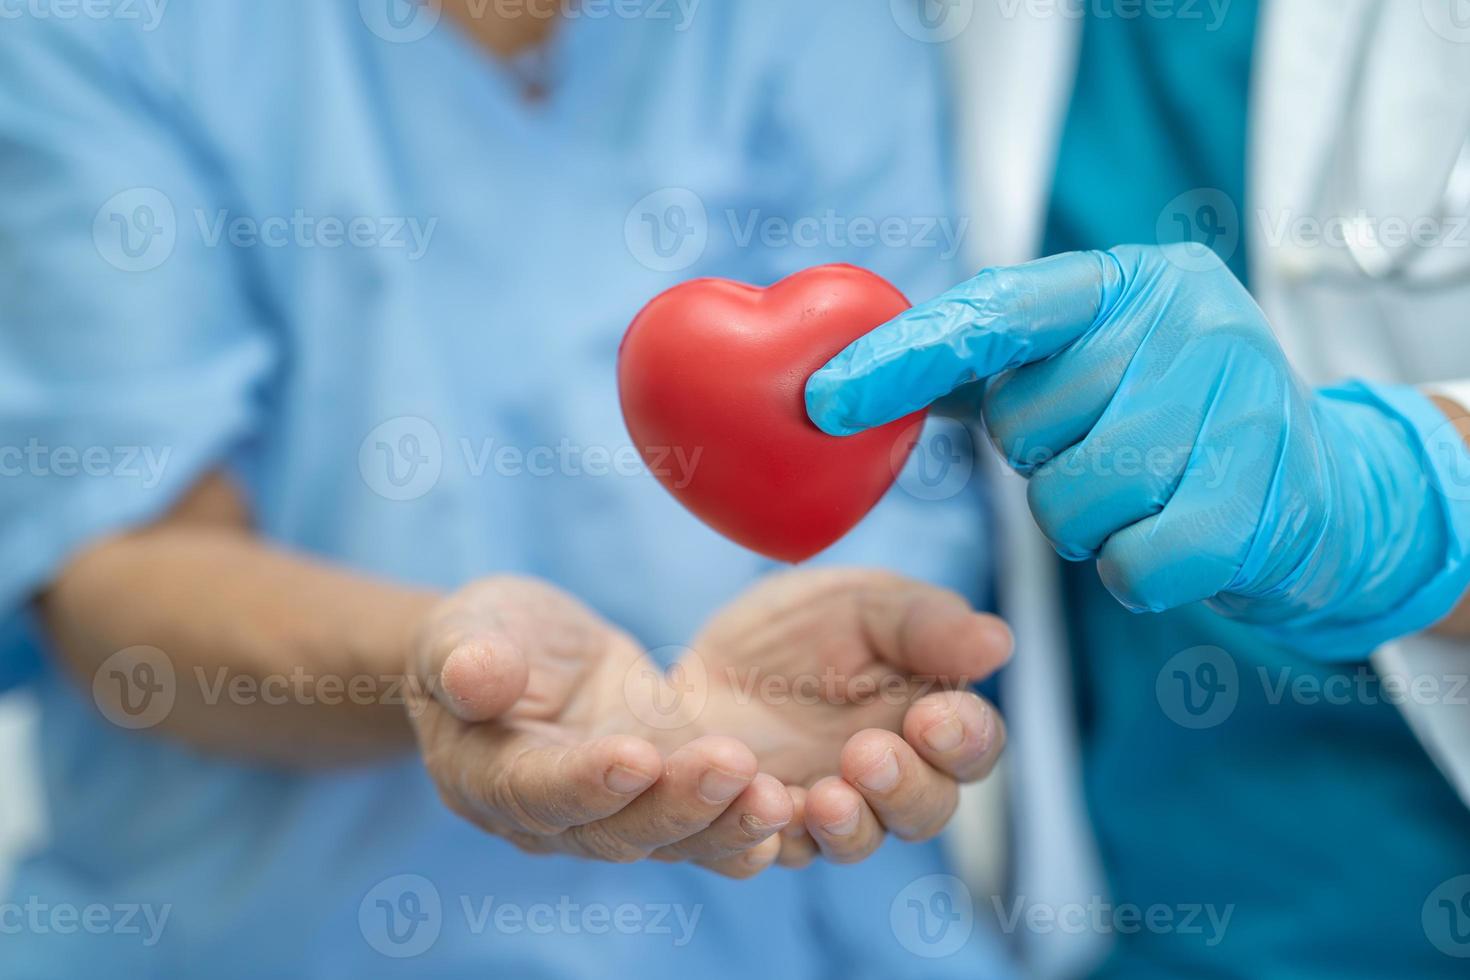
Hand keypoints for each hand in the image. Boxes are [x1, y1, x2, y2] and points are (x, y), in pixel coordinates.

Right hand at [407, 576, 795, 877]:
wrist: (518, 651)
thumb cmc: (480, 635)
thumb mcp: (460, 628)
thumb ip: (462, 655)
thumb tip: (473, 675)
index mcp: (485, 777)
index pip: (535, 791)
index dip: (585, 781)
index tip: (637, 754)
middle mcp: (548, 817)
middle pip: (613, 831)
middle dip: (677, 805)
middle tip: (734, 767)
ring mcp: (608, 814)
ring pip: (667, 838)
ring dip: (722, 823)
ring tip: (776, 798)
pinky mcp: (656, 798)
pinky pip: (699, 829)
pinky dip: (740, 832)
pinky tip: (788, 816)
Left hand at [686, 568, 1009, 865]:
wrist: (704, 659)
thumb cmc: (800, 630)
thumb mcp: (860, 605)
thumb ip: (924, 625)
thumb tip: (999, 643)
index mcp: (926, 722)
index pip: (972, 749)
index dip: (963, 740)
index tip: (934, 717)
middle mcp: (885, 783)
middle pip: (923, 812)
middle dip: (903, 789)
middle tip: (867, 755)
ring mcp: (823, 815)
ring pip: (852, 843)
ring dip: (841, 825)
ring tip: (817, 794)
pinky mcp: (755, 834)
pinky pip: (760, 854)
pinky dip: (755, 834)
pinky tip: (751, 796)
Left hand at [807, 244, 1467, 654]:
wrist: (1317, 484)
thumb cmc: (1165, 417)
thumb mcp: (1086, 361)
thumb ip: (982, 361)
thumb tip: (846, 376)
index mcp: (1125, 280)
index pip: (992, 311)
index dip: (903, 357)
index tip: (823, 399)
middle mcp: (1186, 320)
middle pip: (1026, 426)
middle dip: (1044, 459)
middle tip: (1106, 445)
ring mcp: (1236, 402)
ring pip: (1074, 500)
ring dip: (1089, 519)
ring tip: (1144, 489)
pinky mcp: (1262, 498)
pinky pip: (1133, 563)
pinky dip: (1137, 567)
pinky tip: (1175, 536)